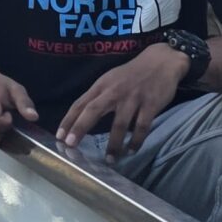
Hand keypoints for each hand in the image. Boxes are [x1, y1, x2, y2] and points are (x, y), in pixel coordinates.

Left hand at [56, 43, 186, 157]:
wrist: (161, 61)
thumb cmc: (131, 74)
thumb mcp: (110, 80)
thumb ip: (98, 97)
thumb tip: (81, 119)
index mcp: (102, 86)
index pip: (80, 103)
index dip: (69, 120)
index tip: (59, 136)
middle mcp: (114, 91)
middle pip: (94, 110)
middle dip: (80, 128)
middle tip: (70, 145)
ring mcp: (133, 98)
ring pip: (120, 124)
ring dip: (114, 144)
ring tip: (110, 160)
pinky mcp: (151, 104)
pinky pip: (142, 126)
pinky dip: (136, 141)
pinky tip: (131, 150)